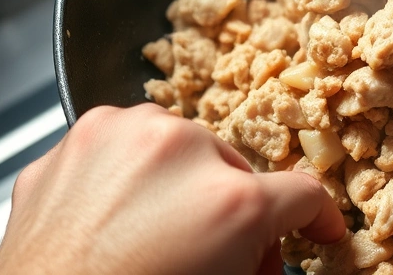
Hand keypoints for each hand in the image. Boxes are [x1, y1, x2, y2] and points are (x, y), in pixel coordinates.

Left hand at [0, 103, 344, 274]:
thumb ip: (258, 257)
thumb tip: (264, 252)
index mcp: (230, 202)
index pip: (303, 195)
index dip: (314, 220)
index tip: (314, 229)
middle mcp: (179, 151)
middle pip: (236, 170)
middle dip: (232, 210)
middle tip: (213, 255)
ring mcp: (123, 135)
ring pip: (180, 146)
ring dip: (179, 183)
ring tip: (153, 233)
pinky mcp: (78, 136)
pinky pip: (125, 146)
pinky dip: (128, 176)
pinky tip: (114, 219)